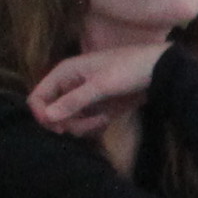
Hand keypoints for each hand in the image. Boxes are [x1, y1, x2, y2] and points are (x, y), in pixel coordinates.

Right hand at [27, 41, 170, 136]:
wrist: (160, 71)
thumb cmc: (128, 70)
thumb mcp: (100, 85)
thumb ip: (73, 101)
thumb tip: (47, 117)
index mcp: (64, 73)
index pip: (37, 96)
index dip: (41, 114)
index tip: (57, 127)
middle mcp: (69, 85)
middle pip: (52, 113)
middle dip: (67, 122)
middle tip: (89, 124)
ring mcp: (83, 98)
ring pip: (68, 120)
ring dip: (82, 126)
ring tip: (102, 120)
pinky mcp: (96, 108)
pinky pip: (84, 123)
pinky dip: (92, 126)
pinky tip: (107, 120)